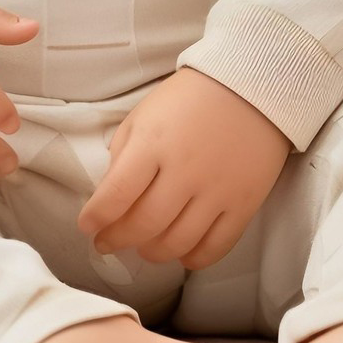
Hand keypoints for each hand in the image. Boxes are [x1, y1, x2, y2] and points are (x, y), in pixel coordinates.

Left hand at [77, 68, 290, 271]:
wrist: (254, 84)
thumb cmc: (192, 97)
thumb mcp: (145, 113)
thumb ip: (123, 154)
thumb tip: (110, 198)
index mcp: (154, 142)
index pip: (115, 196)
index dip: (95, 218)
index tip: (88, 225)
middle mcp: (185, 170)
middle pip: (143, 226)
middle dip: (117, 240)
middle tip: (108, 242)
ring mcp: (217, 189)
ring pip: (177, 244)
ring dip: (152, 252)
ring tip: (144, 245)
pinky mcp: (244, 202)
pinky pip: (215, 247)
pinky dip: (192, 258)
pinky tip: (182, 251)